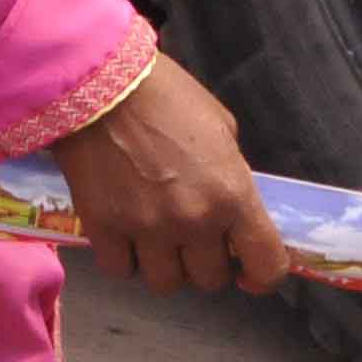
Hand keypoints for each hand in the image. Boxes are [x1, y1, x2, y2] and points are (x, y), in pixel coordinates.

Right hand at [58, 49, 289, 296]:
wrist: (94, 79)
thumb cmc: (164, 94)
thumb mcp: (220, 129)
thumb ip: (230, 175)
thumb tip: (227, 204)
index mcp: (233, 195)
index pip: (267, 266)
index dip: (260, 277)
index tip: (245, 271)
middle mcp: (195, 221)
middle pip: (209, 279)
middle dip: (201, 261)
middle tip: (187, 238)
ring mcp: (146, 227)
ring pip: (164, 282)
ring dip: (162, 264)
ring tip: (150, 240)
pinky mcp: (102, 225)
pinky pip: (118, 267)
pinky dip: (121, 256)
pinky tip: (118, 234)